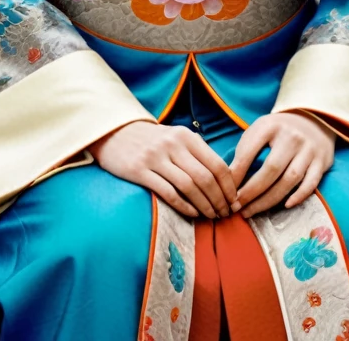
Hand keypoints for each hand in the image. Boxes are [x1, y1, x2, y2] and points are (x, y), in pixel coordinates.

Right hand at [88, 121, 238, 219]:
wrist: (115, 133)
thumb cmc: (151, 140)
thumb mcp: (175, 137)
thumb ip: (196, 153)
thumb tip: (223, 178)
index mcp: (185, 136)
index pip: (216, 163)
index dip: (228, 186)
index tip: (234, 201)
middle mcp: (173, 144)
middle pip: (205, 177)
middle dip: (219, 199)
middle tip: (225, 214)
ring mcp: (156, 157)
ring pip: (189, 186)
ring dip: (204, 205)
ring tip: (212, 216)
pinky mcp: (139, 170)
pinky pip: (168, 192)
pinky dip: (184, 206)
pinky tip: (192, 214)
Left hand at [228, 110, 334, 217]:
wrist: (313, 118)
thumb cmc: (279, 129)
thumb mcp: (260, 129)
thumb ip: (246, 149)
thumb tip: (230, 179)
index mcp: (270, 126)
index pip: (249, 152)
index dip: (236, 174)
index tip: (227, 191)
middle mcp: (291, 137)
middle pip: (271, 169)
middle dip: (251, 192)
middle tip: (237, 207)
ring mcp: (309, 149)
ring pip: (289, 180)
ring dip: (269, 200)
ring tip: (252, 211)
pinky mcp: (322, 161)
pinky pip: (310, 184)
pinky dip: (298, 196)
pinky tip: (284, 206)